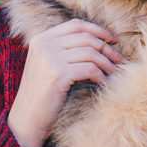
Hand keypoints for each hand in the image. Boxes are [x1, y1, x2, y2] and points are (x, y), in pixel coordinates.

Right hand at [8, 19, 124, 146]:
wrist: (26, 120)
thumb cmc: (41, 96)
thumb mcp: (46, 66)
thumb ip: (63, 51)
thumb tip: (98, 42)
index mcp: (41, 39)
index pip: (76, 25)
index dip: (98, 30)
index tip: (113, 40)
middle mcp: (44, 45)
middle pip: (86, 38)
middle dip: (108, 49)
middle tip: (121, 60)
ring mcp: (50, 58)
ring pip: (91, 53)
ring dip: (108, 64)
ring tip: (116, 73)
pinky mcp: (57, 75)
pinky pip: (89, 69)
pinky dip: (100, 76)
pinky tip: (103, 83)